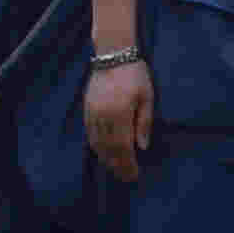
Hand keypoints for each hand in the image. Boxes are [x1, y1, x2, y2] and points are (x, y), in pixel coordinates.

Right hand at [82, 47, 155, 179]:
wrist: (112, 54)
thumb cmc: (135, 74)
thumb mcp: (147, 97)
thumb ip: (144, 122)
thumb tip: (142, 147)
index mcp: (120, 113)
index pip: (124, 146)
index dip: (128, 163)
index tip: (134, 175)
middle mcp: (103, 115)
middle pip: (109, 148)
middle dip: (118, 165)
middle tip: (126, 178)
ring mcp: (92, 113)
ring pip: (97, 143)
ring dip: (106, 159)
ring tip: (115, 170)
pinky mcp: (86, 109)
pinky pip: (89, 133)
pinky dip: (96, 146)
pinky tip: (102, 154)